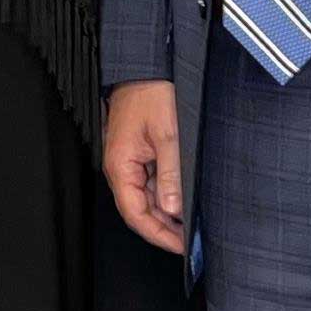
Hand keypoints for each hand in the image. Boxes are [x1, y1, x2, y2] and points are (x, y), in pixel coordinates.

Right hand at [103, 79, 185, 254]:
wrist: (146, 65)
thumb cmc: (153, 92)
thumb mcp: (169, 135)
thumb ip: (171, 174)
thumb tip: (172, 208)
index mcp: (121, 165)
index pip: (135, 214)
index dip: (158, 234)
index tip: (180, 246)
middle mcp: (120, 166)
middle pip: (139, 209)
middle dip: (164, 227)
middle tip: (190, 239)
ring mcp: (128, 159)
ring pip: (145, 197)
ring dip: (165, 211)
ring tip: (190, 222)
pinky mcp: (138, 152)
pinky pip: (149, 181)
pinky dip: (165, 193)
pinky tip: (182, 198)